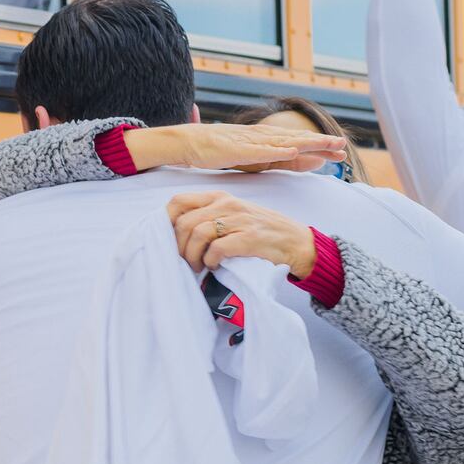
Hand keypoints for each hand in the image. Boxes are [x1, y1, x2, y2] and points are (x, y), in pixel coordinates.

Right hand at [127, 120, 344, 173]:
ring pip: (285, 142)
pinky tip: (294, 150)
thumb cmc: (209, 151)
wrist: (184, 142)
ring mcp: (250, 141)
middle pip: (295, 140)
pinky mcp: (238, 148)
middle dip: (320, 143)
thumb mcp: (241, 157)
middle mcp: (260, 138)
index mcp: (261, 141)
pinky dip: (278, 149)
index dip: (316, 147)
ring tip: (328, 145)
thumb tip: (281, 159)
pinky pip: (262, 150)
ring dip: (307, 143)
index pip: (294, 144)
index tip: (337, 149)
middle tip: (344, 146)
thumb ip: (260, 159)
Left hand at [168, 189, 316, 279]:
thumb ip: (210, 216)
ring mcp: (239, 220)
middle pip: (185, 222)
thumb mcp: (234, 214)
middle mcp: (227, 204)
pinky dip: (210, 261)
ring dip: (193, 256)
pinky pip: (217, 249)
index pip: (179, 202)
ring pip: (198, 234)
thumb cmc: (261, 231)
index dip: (167, 222)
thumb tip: (177, 233)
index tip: (169, 240)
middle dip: (179, 246)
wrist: (296, 242)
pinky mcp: (249, 238)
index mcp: (219, 197)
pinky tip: (215, 266)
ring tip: (199, 267)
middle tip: (186, 261)